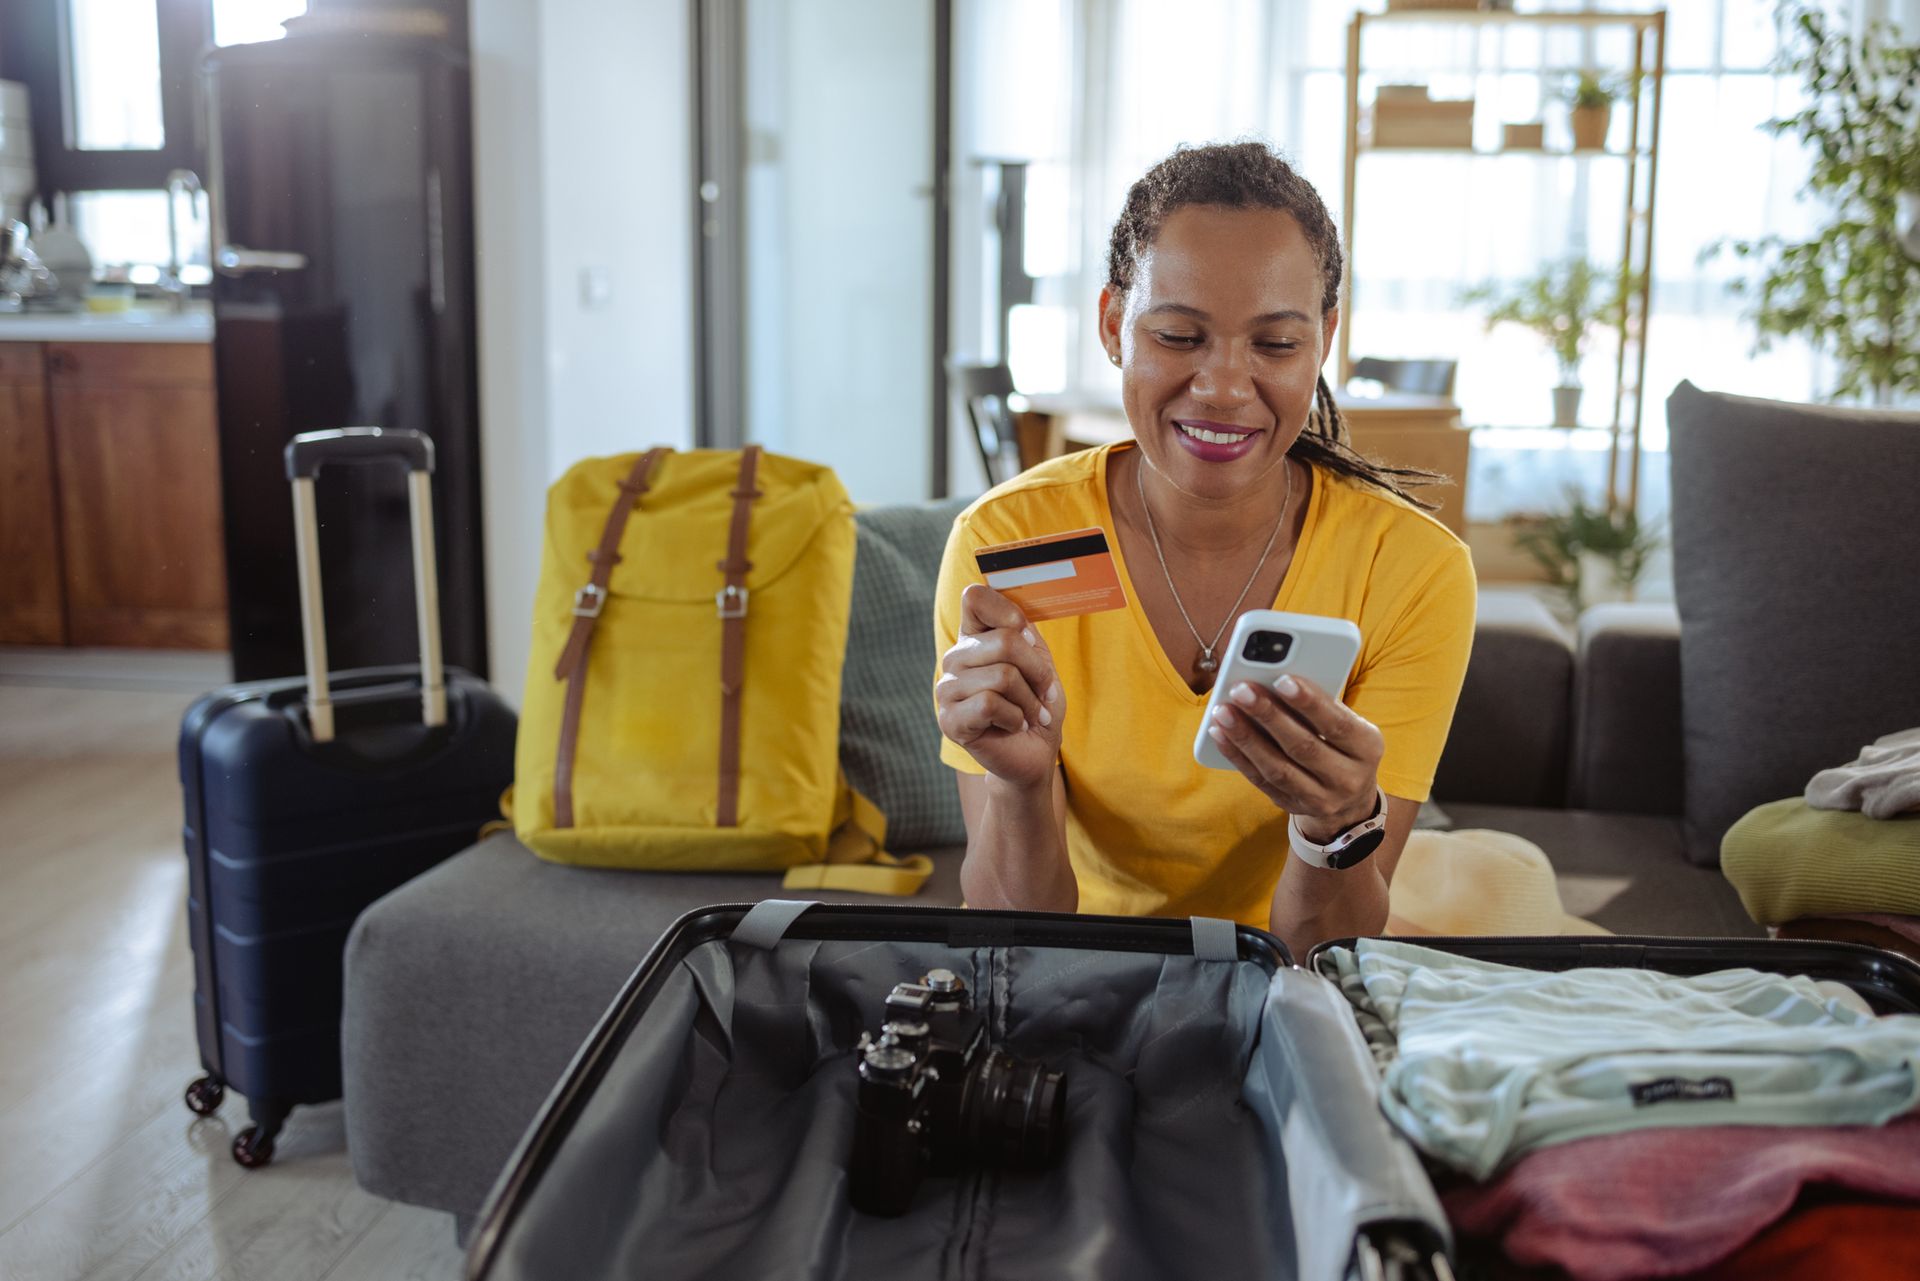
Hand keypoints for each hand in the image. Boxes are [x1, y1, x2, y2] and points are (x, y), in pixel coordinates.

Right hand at [936, 584, 1064, 789]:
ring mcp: (947, 689)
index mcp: (974, 637)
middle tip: (1044, 693)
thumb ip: (1024, 634)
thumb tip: (1016, 622)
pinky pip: (990, 704)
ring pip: (1002, 676)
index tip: (1028, 639)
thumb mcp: (1039, 663)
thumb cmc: (1037, 705)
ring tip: (1031, 715)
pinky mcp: (949, 720)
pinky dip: (1015, 718)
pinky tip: (1013, 727)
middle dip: (1037, 671)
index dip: (1008, 613)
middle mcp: (955, 658)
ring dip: (1029, 701)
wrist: (1034, 752)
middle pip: (1004, 640)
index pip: (975, 597)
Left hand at [1205, 674, 1383, 841]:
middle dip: (1268, 715)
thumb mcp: (1349, 725)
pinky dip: (1237, 755)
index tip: (1282, 679)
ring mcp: (1320, 798)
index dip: (1309, 702)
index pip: (1337, 724)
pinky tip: (1219, 733)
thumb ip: (1322, 705)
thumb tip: (1274, 677)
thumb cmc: (1343, 744)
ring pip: (1277, 768)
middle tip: (1241, 689)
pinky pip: (1260, 780)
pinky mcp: (1292, 806)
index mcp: (1367, 748)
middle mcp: (1348, 778)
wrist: (1349, 800)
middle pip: (1303, 746)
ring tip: (1223, 711)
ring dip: (1245, 737)